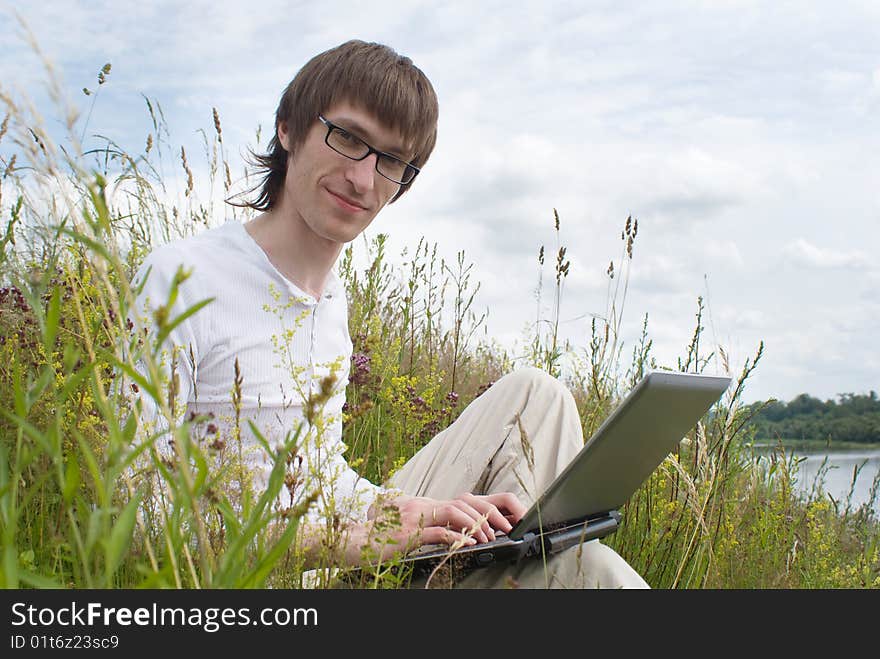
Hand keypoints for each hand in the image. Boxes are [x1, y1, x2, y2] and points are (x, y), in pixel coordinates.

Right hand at [381, 492, 527, 547]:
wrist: (356, 540)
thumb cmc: (383, 537)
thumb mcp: (411, 528)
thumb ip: (432, 527)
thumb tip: (458, 535)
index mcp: (427, 505)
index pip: (463, 500)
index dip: (485, 509)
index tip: (502, 522)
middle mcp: (424, 505)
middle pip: (464, 502)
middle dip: (488, 515)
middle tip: (503, 530)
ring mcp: (416, 517)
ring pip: (454, 512)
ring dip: (475, 525)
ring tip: (488, 538)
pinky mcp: (409, 532)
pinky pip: (437, 532)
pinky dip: (456, 537)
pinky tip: (468, 544)